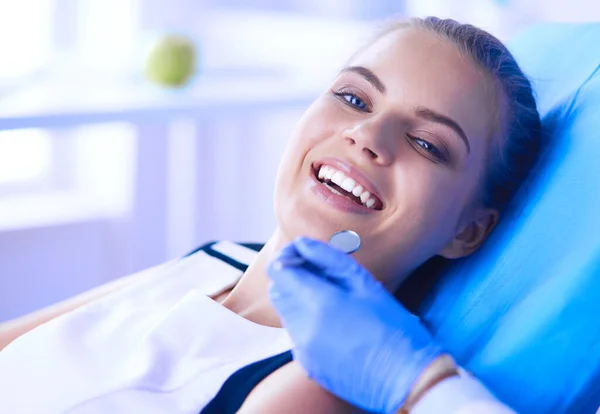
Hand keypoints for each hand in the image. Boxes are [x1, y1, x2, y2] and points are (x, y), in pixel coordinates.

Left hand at [268, 237, 443, 412]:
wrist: (406, 377)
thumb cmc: (393, 326)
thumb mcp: (364, 284)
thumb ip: (328, 259)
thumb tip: (301, 243)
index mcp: (318, 302)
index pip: (278, 270)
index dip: (287, 257)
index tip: (304, 255)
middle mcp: (302, 327)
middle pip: (277, 291)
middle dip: (292, 278)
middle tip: (321, 275)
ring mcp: (302, 349)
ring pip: (286, 313)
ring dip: (300, 301)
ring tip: (333, 302)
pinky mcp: (307, 365)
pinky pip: (296, 335)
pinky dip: (307, 324)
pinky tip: (337, 326)